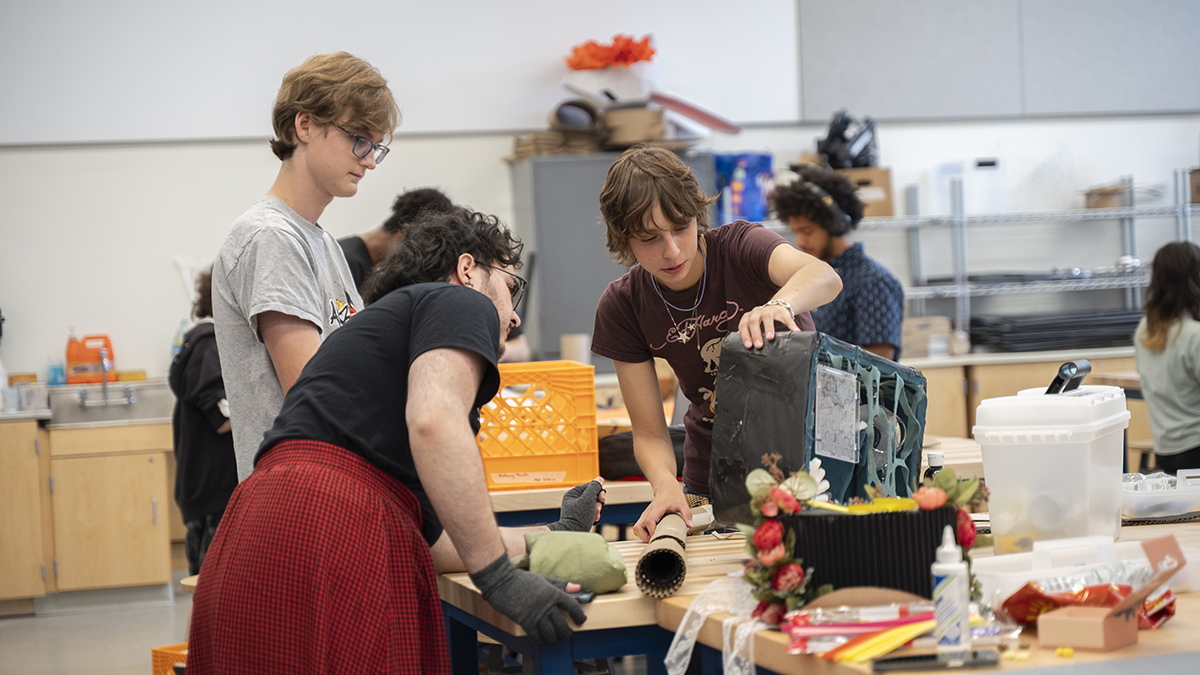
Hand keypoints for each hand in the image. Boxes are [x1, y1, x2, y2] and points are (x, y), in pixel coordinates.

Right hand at [469, 554, 587, 644]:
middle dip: (566, 633)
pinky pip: (536, 636)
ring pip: (550, 633)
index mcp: (553, 592)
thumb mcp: (543, 579)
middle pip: (562, 624)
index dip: (578, 616)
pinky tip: (542, 641)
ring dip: (554, 639)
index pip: (572, 606)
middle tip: (567, 635)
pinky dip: (541, 641)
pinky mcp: (525, 622)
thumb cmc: (522, 579)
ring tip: (555, 640)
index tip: (580, 621)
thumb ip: (560, 585)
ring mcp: (535, 614)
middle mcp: (546, 605)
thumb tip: (577, 588)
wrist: (501, 582)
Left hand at [547, 478, 605, 531]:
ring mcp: (576, 508)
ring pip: (592, 504)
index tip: (602, 499)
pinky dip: (594, 515)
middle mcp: (574, 500)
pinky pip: (590, 512)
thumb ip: (594, 488)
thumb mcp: (588, 500)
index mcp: (573, 493)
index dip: (598, 491)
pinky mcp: (580, 516)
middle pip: (592, 495)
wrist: (571, 535)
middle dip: (598, 502)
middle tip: (597, 509)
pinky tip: (594, 519)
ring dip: (597, 509)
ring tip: (596, 516)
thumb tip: (600, 479)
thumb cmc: (578, 517)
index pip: (590, 486)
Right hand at [632, 483, 691, 542]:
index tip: (658, 537)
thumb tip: (689, 526)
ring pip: (636, 528)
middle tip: (654, 540)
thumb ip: (686, 514)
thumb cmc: (673, 495)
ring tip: (653, 538)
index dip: (652, 531)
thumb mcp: (682, 504)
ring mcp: (645, 514)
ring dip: (642, 536)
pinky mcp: (645, 516)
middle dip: (644, 537)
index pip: (649, 522)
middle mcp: (648, 512)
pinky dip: (642, 533)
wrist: (666, 487)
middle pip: (638, 527)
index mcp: (657, 509)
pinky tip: (651, 534)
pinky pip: (638, 527)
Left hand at [738, 301, 799, 348]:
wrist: (777, 308)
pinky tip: (795, 332)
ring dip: (768, 328)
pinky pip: (787, 318)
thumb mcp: (755, 326)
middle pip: (753, 321)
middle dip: (755, 334)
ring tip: (770, 338)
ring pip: (767, 318)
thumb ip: (750, 335)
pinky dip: (791, 325)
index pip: (743, 325)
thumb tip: (746, 350)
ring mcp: (770, 310)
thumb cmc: (763, 322)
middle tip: (758, 345)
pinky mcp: (782, 312)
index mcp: (749, 316)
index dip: (745, 335)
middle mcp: (757, 312)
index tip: (749, 346)